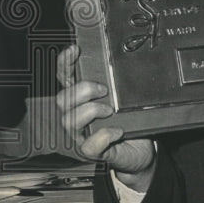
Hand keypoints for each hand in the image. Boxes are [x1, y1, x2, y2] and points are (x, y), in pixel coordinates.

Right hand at [56, 45, 155, 190]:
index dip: (65, 63)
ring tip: (110, 110)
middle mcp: (77, 116)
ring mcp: (82, 135)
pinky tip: (118, 131)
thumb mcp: (126, 99)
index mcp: (82, 100)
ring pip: (69, 121)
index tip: (75, 50)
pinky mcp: (93, 152)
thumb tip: (126, 62)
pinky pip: (89, 145)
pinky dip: (104, 136)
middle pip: (62, 99)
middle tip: (104, 90)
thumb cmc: (131, 123)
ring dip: (91, 110)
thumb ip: (120, 84)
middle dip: (82, 90)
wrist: (141, 151)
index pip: (65, 79)